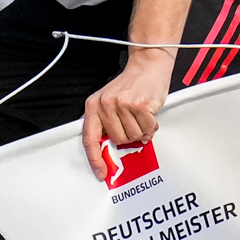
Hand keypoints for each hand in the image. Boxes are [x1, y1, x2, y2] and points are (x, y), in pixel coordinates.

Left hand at [81, 47, 170, 163]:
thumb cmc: (130, 86)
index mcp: (94, 106)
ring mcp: (122, 105)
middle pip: (118, 140)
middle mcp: (105, 105)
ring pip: (133, 136)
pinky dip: (150, 125)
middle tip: (134, 122)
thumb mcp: (110, 102)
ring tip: (140, 115)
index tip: (101, 173)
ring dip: (141, 130)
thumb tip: (113, 149)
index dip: (95, 158)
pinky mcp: (139, 105)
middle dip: (129, 136)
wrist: (147, 66)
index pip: (90, 138)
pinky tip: (148, 113)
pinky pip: (146, 129)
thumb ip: (108, 123)